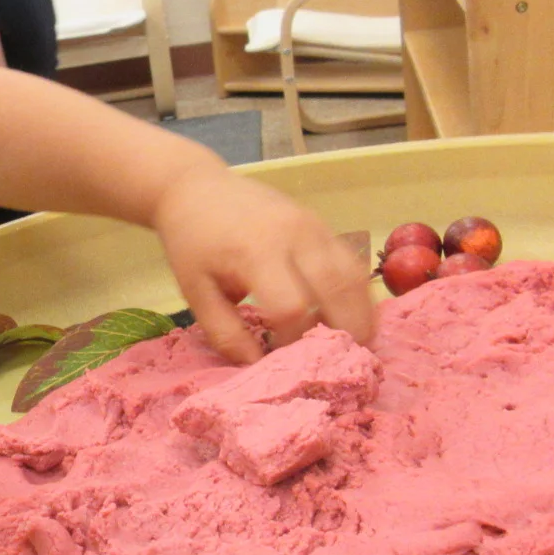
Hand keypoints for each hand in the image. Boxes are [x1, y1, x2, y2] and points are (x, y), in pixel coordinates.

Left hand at [152, 164, 374, 363]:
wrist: (197, 188)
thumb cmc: (193, 242)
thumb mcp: (195, 290)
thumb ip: (224, 331)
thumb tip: (256, 366)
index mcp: (257, 252)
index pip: (292, 306)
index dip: (292, 340)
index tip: (282, 357)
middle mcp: (295, 235)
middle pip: (336, 290)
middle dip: (343, 332)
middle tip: (341, 363)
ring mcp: (314, 226)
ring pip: (353, 275)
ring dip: (360, 314)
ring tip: (356, 345)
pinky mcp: (322, 225)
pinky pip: (351, 262)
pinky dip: (357, 293)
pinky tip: (350, 316)